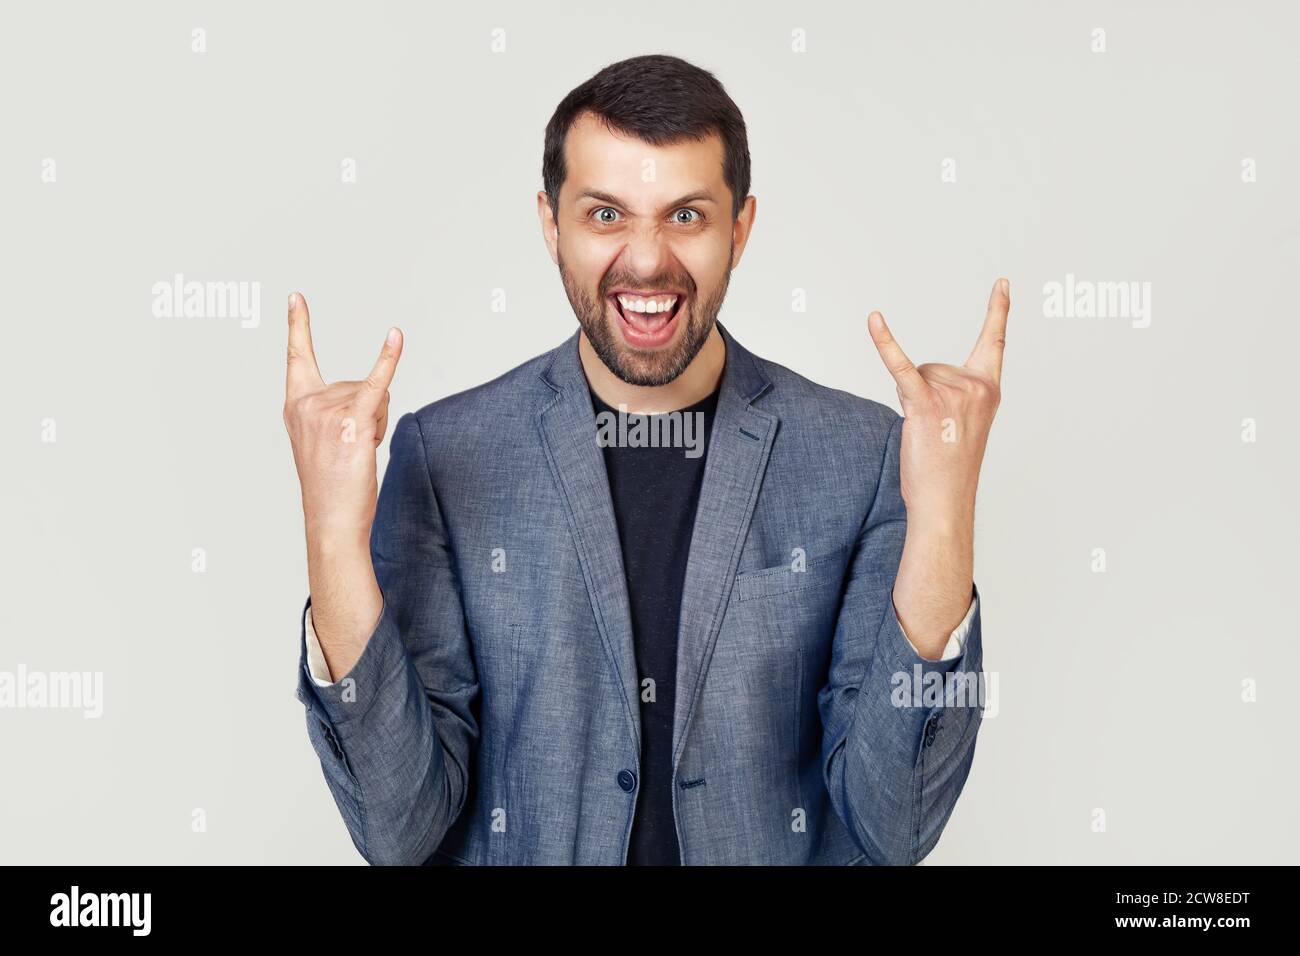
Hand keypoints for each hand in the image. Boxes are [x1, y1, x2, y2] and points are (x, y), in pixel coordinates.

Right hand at [282, 291, 403, 541]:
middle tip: (352, 450)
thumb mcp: (327, 440)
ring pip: (374, 394)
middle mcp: (306, 403)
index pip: (297, 357)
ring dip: (378, 423)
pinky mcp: (352, 422)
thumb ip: (341, 409)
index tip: (297, 297)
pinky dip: (389, 360)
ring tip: (359, 453)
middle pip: (357, 383)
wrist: (331, 521)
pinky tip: (395, 336)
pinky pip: (377, 384)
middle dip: (368, 413)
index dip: (299, 325)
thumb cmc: (333, 486)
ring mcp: (327, 412)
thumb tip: (373, 391)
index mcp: (295, 405)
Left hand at [867, 278, 1007, 525]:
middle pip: (932, 365)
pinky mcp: (925, 403)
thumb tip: (919, 375)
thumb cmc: (950, 468)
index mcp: (989, 389)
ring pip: (914, 375)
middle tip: (936, 430)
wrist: (944, 501)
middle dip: (923, 394)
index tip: (1002, 283)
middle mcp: (976, 386)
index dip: (998, 311)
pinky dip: (884, 344)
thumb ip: (953, 391)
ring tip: (926, 432)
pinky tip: (874, 319)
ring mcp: (953, 394)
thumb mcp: (963, 422)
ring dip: (911, 401)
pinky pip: (900, 367)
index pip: (994, 342)